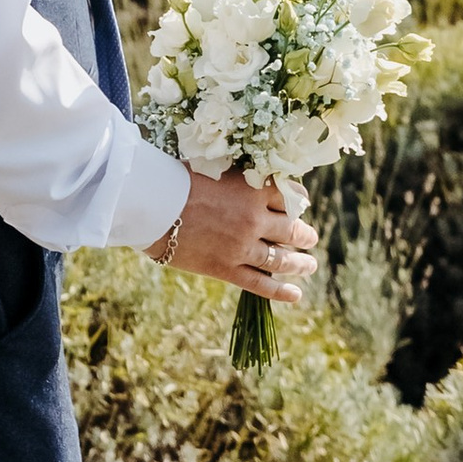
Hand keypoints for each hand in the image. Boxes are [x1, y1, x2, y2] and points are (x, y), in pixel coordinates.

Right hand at [151, 169, 315, 307]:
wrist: (153, 205)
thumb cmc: (177, 178)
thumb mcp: (215, 167)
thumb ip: (238, 176)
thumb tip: (252, 175)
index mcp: (254, 191)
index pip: (288, 196)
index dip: (296, 201)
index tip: (300, 204)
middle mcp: (254, 220)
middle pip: (291, 230)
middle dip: (303, 234)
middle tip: (310, 237)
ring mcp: (242, 248)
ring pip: (282, 259)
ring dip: (300, 263)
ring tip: (309, 265)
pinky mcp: (227, 269)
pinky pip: (261, 284)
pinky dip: (281, 291)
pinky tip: (296, 294)